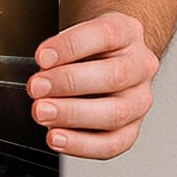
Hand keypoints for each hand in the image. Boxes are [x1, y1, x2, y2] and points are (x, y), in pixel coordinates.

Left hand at [26, 12, 159, 159]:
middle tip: (37, 88)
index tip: (41, 57)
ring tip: (43, 113)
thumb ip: (61, 49)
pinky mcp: (132, 128)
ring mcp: (140, 99)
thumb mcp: (76, 32)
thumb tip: (40, 72)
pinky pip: (112, 143)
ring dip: (72, 115)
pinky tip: (57, 138)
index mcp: (127, 32)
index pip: (104, 35)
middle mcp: (140, 66)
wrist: (110, 58)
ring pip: (115, 113)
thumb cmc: (89, 45)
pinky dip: (81, 144)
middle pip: (113, 76)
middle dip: (68, 83)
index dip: (70, 46)